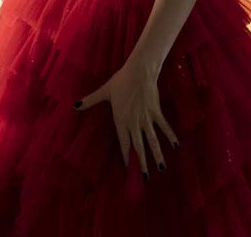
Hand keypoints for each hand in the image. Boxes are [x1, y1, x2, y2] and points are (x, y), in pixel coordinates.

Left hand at [75, 59, 178, 177]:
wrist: (138, 71)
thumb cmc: (120, 81)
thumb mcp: (104, 92)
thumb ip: (90, 100)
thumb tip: (74, 105)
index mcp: (120, 120)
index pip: (123, 143)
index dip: (126, 157)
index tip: (128, 170)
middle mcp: (134, 122)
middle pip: (138, 146)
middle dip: (141, 163)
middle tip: (145, 178)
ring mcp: (146, 118)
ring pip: (152, 140)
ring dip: (157, 155)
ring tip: (161, 168)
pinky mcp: (156, 112)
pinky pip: (163, 126)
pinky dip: (170, 135)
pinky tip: (176, 146)